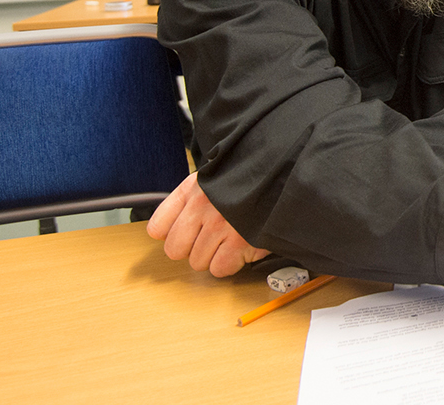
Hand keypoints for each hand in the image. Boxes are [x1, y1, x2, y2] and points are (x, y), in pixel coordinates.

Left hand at [147, 172, 268, 276]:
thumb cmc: (250, 179)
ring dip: (214, 256)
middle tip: (210, 241)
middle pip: (175, 250)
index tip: (184, 234)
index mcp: (192, 190)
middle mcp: (201, 208)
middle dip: (191, 250)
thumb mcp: (216, 179)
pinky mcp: (239, 242)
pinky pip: (220, 269)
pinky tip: (241, 248)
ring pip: (198, 262)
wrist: (285, 174)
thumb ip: (192, 200)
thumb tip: (170, 231)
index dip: (171, 234)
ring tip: (232, 240)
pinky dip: (231, 263)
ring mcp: (219, 226)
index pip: (158, 227)